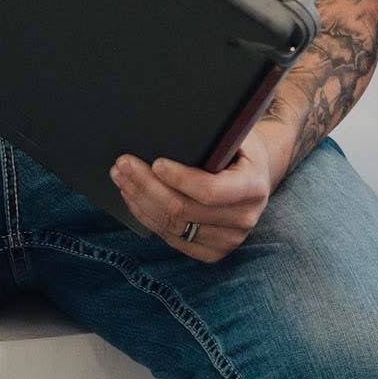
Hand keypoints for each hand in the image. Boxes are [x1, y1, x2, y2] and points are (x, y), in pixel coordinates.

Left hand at [110, 122, 285, 262]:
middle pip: (182, 210)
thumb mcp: (236, 135)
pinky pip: (170, 237)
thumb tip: (171, 126)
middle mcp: (243, 219)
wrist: (256, 176)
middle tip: (123, 164)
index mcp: (253, 187)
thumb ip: (215, 137)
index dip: (180, 179)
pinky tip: (133, 197)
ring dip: (140, 200)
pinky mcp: (211, 252)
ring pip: (171, 226)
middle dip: (147, 185)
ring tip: (121, 177)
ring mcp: (227, 240)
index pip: (211, 191)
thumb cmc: (239, 148)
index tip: (156, 162)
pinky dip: (146, 216)